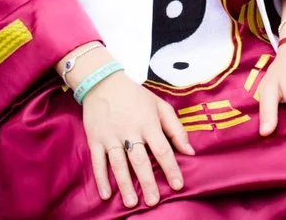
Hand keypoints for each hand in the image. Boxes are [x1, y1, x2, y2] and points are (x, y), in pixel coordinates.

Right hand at [81, 69, 191, 206]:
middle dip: (147, 182)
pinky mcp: (95, 139)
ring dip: (125, 184)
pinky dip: (101, 178)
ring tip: (131, 203)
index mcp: (148, 123)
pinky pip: (98, 162)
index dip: (171, 168)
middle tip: (153, 201)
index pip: (162, 149)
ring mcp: (111, 136)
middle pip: (139, 160)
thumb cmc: (135, 95)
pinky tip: (107, 194)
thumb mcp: (160, 105)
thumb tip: (190, 151)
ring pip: (118, 164)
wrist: (104, 82)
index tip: (177, 185)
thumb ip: (176, 128)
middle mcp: (130, 131)